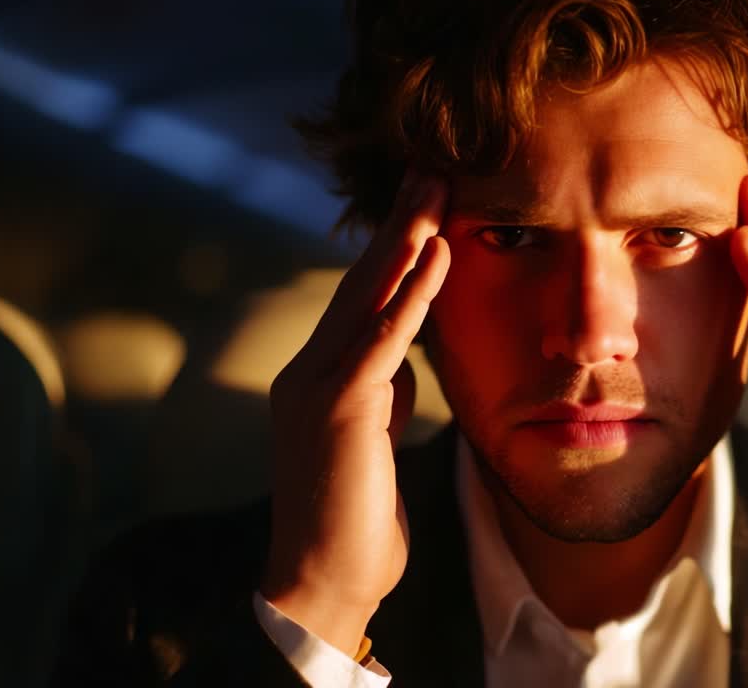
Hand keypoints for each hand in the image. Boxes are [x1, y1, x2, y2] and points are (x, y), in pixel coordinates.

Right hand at [260, 171, 449, 654]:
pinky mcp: (337, 406)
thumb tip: (404, 352)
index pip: (360, 298)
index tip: (425, 202)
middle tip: (429, 166)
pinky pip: (384, 336)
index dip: (393, 248)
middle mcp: (309, 370)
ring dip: (406, 236)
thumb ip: (381, 389)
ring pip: (367, 295)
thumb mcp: (372, 439)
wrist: (324, 581)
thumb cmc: (355, 518)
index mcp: (318, 376)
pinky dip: (413, 291)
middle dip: (398, 222)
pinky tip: (438, 251)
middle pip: (360, 280)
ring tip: (436, 185)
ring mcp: (317, 385)